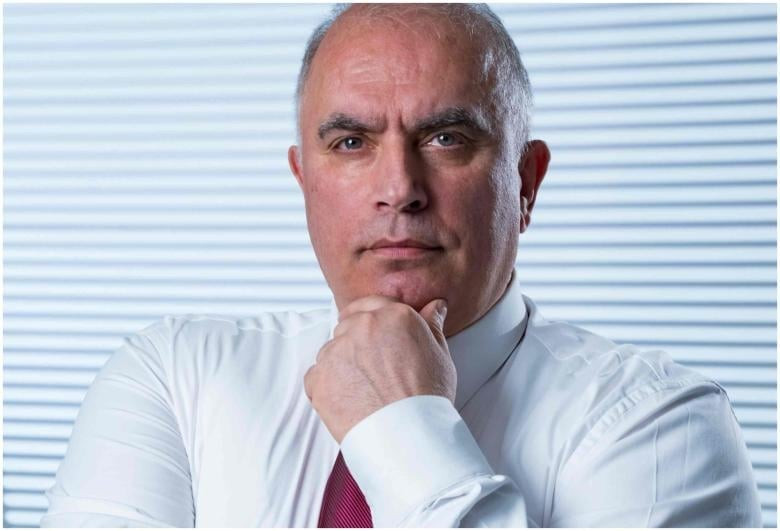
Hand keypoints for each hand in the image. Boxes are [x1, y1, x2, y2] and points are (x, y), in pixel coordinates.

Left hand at [303, 295, 455, 442]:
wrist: (407, 436)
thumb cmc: (426, 399)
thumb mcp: (440, 355)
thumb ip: (432, 324)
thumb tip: (435, 307)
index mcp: (392, 316)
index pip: (372, 304)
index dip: (375, 321)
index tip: (378, 337)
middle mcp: (362, 326)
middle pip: (349, 324)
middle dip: (359, 341)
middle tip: (375, 368)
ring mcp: (336, 351)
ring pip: (332, 349)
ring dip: (343, 363)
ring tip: (365, 388)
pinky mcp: (318, 377)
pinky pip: (316, 375)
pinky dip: (328, 385)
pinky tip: (350, 399)